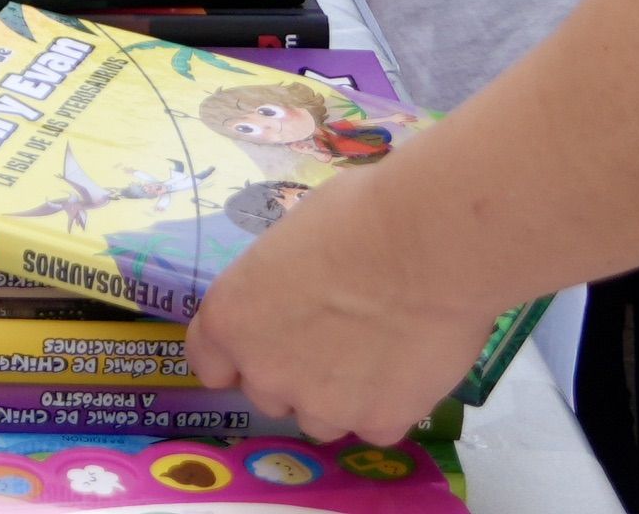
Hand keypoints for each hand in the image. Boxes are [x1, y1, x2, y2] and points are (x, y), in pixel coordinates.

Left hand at [185, 166, 506, 446]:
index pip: (209, 362)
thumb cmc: (357, 214)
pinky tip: (408, 366)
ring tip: (376, 352)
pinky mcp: (378, 423)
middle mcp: (266, 373)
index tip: (264, 338)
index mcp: (232, 320)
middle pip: (266, 392)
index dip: (238, 351)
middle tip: (334, 336)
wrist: (430, 244)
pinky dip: (388, 404)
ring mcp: (322, 406)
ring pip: (319, 418)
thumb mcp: (291, 239)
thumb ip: (280, 284)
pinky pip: (374, 425)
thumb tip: (300, 287)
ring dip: (338, 395)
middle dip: (292, 371)